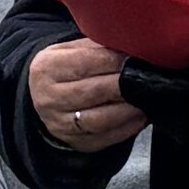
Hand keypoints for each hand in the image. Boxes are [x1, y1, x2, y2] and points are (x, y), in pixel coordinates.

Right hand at [29, 38, 141, 152]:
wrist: (44, 97)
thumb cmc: (65, 70)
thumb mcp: (70, 50)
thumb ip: (97, 46)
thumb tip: (131, 46)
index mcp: (47, 68)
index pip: (84, 63)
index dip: (113, 61)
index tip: (133, 58)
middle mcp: (48, 98)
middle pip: (93, 92)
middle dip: (124, 85)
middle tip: (144, 78)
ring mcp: (60, 123)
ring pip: (99, 119)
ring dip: (127, 109)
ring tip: (144, 98)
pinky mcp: (75, 142)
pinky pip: (106, 138)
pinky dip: (128, 127)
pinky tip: (140, 116)